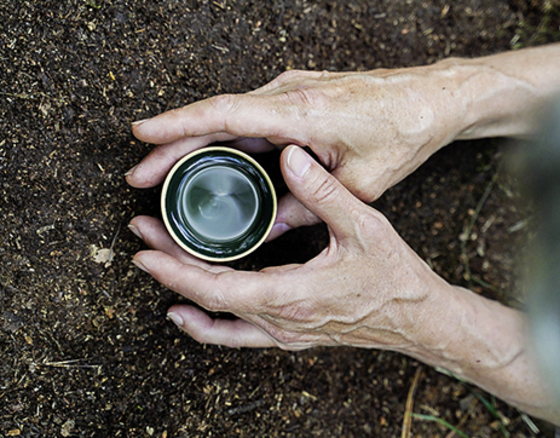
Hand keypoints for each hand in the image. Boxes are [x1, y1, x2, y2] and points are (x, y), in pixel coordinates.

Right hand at [127, 65, 469, 239]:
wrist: (430, 99)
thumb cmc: (402, 135)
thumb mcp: (359, 183)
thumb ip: (309, 205)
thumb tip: (269, 230)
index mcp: (302, 111)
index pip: (226, 114)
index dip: (179, 124)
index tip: (141, 135)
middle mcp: (290, 93)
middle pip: (217, 116)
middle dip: (173, 144)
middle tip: (139, 177)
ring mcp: (294, 90)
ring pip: (231, 117)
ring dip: (196, 142)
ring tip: (163, 174)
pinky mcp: (300, 96)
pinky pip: (252, 117)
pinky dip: (225, 138)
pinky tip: (210, 161)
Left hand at [129, 145, 454, 351]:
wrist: (418, 319)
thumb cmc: (396, 277)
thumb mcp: (365, 226)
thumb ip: (324, 192)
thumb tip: (290, 157)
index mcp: (294, 295)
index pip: (218, 289)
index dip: (175, 270)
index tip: (145, 248)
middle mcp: (282, 321)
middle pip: (207, 302)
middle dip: (167, 268)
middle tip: (140, 235)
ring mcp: (285, 334)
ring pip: (217, 321)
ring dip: (182, 292)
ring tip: (156, 261)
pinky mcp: (292, 335)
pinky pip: (237, 336)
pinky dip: (206, 325)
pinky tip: (185, 314)